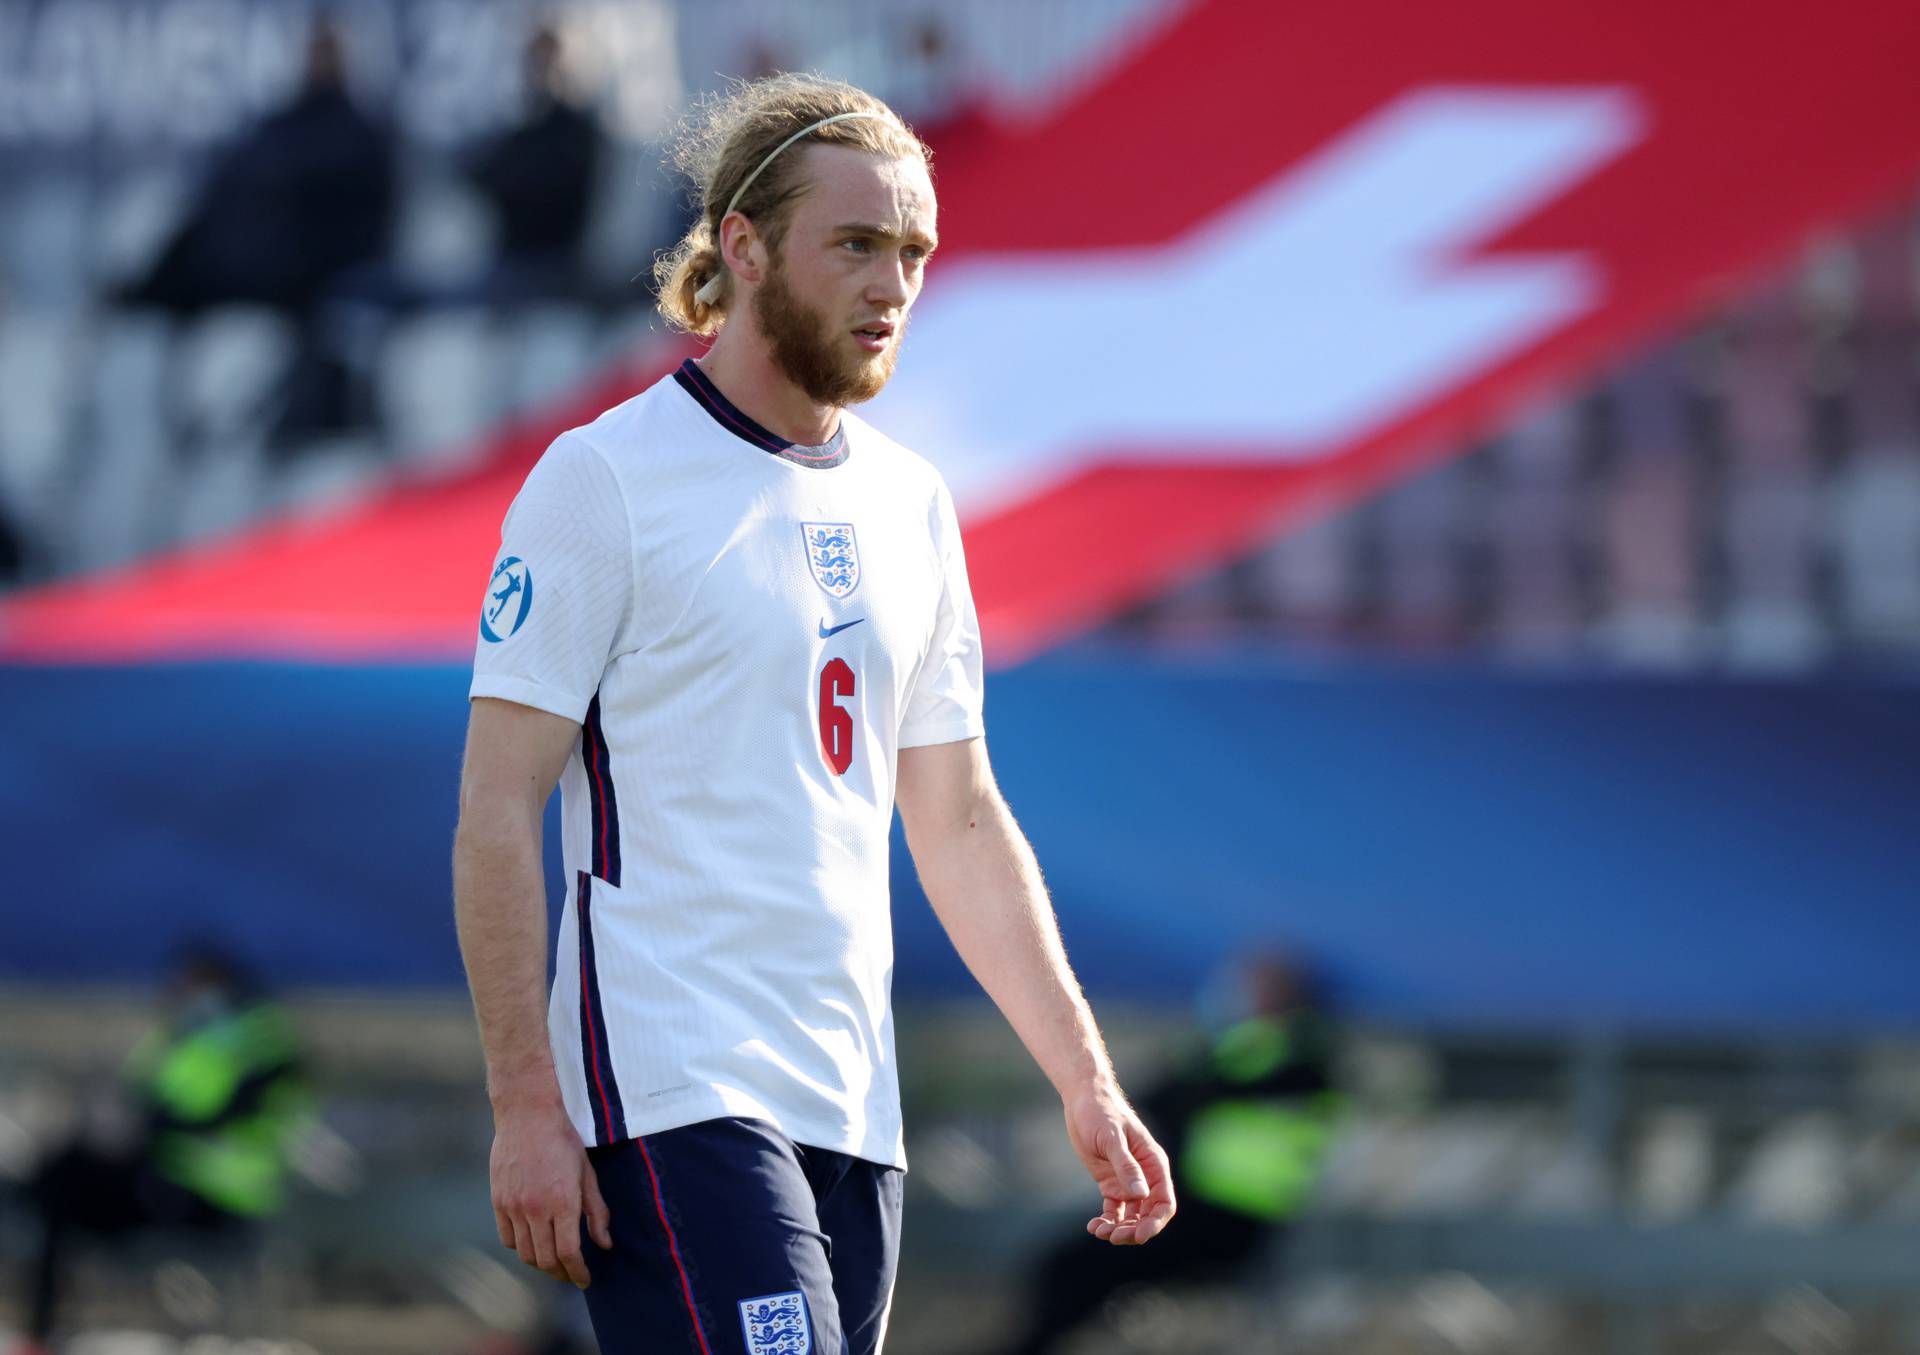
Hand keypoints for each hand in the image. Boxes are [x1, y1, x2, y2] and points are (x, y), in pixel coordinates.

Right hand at [490, 1100, 612, 1286]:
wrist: (527, 1116)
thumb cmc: (563, 1141)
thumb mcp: (587, 1174)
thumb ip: (596, 1211)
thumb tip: (604, 1243)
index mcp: (562, 1201)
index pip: (568, 1252)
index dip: (577, 1272)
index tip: (584, 1280)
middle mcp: (535, 1208)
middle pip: (545, 1259)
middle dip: (560, 1273)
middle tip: (570, 1274)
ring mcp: (513, 1206)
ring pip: (525, 1252)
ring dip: (540, 1263)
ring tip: (553, 1262)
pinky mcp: (499, 1201)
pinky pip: (507, 1238)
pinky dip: (521, 1247)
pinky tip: (533, 1242)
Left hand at [1063, 1082, 1175, 1244]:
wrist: (1083, 1100)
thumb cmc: (1101, 1113)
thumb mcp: (1112, 1139)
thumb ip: (1126, 1166)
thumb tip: (1141, 1194)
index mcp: (1154, 1164)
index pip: (1164, 1202)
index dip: (1156, 1222)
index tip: (1140, 1234)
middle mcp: (1145, 1176)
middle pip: (1149, 1215)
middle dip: (1135, 1230)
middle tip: (1114, 1237)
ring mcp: (1128, 1182)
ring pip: (1131, 1217)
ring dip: (1120, 1229)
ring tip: (1100, 1232)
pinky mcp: (1111, 1183)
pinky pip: (1114, 1211)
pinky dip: (1107, 1221)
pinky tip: (1093, 1226)